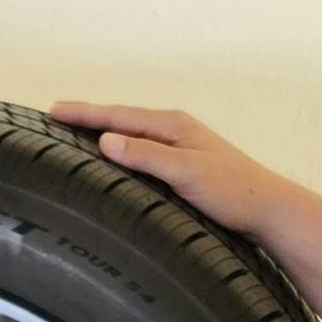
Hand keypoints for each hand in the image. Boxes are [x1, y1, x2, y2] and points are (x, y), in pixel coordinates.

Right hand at [51, 100, 294, 236]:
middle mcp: (174, 130)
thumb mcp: (186, 171)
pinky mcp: (183, 165)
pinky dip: (121, 149)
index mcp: (172, 125)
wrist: (268, 210)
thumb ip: (146, 155)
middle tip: (56, 117)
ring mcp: (180, 147)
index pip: (118, 116)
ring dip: (104, 131)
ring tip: (76, 133)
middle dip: (89, 117)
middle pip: (122, 120)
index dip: (85, 114)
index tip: (53, 110)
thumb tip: (105, 140)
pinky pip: (141, 150)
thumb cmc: (233, 191)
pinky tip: (113, 159)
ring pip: (132, 134)